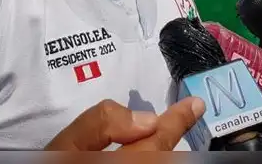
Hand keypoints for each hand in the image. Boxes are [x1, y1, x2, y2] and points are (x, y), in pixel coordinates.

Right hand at [45, 97, 204, 150]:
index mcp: (127, 162)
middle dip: (168, 138)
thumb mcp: (65, 146)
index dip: (179, 120)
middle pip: (164, 155)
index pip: (162, 138)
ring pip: (158, 163)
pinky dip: (151, 158)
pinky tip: (138, 151)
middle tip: (172, 119)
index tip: (196, 105)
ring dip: (158, 151)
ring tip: (151, 138)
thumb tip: (144, 119)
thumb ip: (101, 123)